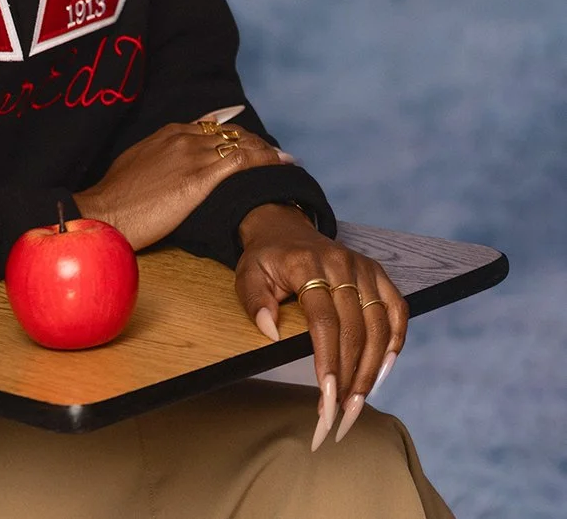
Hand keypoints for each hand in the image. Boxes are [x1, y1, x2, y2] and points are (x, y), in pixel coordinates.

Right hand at [73, 116, 294, 252]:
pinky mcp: (198, 178)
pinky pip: (240, 161)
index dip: (236, 136)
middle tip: (276, 154)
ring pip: (240, 143)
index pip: (213, 127)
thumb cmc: (117, 196)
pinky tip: (278, 166)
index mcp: (169, 133)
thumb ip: (159, 158)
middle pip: (231, 133)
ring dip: (266, 151)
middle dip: (256, 142)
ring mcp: (191, 155)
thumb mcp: (138, 165)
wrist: (105, 211)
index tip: (252, 145)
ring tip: (285, 160)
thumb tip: (168, 167)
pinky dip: (263, 160)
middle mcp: (183, 137)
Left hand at [235, 205, 408, 450]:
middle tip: (341, 416)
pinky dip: (395, 343)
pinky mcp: (378, 273)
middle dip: (351, 378)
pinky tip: (383, 372)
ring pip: (380, 326)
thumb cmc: (266, 259)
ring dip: (372, 371)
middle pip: (355, 330)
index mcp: (307, 264)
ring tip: (358, 404)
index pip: (324, 321)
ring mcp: (363, 267)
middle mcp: (341, 263)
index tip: (326, 399)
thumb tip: (271, 331)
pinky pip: (397, 311)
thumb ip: (254, 300)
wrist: (284, 228)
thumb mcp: (247, 273)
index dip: (328, 362)